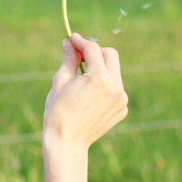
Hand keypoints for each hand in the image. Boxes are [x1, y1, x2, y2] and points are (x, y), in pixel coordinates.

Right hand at [43, 33, 128, 149]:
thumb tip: (69, 42)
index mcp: (99, 78)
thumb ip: (69, 58)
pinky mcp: (122, 109)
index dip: (81, 41)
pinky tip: (89, 97)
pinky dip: (104, 86)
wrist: (67, 142)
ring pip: (113, 72)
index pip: (93, 49)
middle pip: (110, 55)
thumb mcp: (60, 80)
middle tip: (79, 56)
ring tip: (82, 81)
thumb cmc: (59, 111)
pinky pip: (115, 88)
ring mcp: (121, 99)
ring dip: (100, 69)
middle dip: (95, 52)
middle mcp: (115, 87)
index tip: (72, 39)